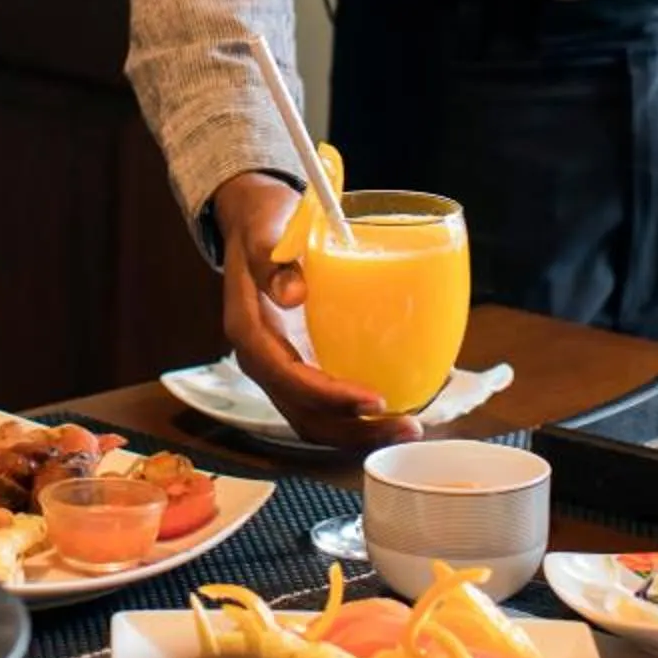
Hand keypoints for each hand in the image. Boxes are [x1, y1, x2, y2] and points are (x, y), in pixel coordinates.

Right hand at [212, 173, 419, 450]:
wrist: (253, 225)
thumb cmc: (263, 225)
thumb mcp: (264, 231)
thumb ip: (271, 262)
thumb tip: (293, 295)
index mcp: (249, 332)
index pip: (287, 379)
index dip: (329, 397)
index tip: (373, 399)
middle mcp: (262, 361)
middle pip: (304, 415)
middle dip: (355, 429)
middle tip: (407, 425)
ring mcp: (281, 368)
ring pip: (316, 419)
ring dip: (360, 431)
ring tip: (408, 425)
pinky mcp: (301, 366)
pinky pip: (327, 405)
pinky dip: (358, 415)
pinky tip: (397, 405)